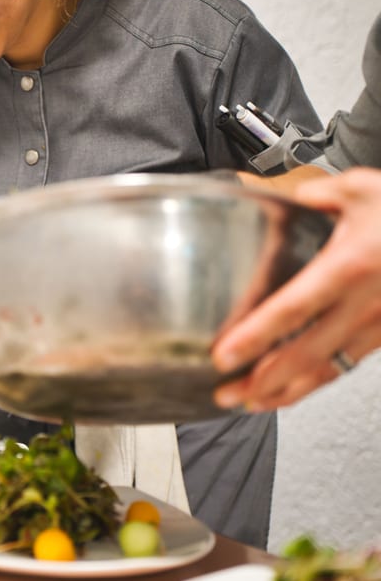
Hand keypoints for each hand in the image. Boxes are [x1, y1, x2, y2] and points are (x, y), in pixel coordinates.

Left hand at [213, 169, 380, 409]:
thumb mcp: (364, 189)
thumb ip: (319, 195)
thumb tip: (289, 199)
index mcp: (352, 264)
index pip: (294, 307)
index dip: (257, 336)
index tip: (225, 355)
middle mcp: (367, 302)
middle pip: (307, 353)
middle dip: (263, 381)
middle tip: (225, 394)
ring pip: (329, 368)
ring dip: (287, 390)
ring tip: (248, 402)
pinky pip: (347, 364)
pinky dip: (316, 382)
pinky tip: (290, 390)